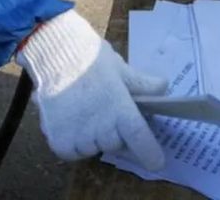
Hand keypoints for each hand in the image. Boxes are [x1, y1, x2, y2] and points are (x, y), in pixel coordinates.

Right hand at [17, 9, 167, 170]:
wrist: (56, 56)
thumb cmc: (90, 59)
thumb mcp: (119, 68)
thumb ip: (140, 83)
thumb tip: (163, 87)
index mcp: (121, 110)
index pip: (140, 140)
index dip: (150, 154)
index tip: (157, 163)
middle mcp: (102, 129)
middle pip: (116, 143)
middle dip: (115, 132)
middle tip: (105, 111)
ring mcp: (80, 138)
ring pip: (93, 148)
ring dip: (92, 137)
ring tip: (84, 111)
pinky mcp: (60, 143)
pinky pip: (73, 152)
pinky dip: (73, 142)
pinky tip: (70, 120)